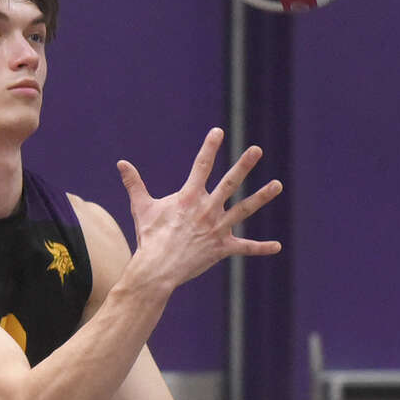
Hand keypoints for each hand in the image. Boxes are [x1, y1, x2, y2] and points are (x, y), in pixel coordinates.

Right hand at [116, 127, 281, 291]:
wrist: (157, 267)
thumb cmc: (149, 237)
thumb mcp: (142, 207)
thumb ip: (134, 184)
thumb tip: (121, 164)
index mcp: (189, 197)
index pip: (201, 166)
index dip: (209, 147)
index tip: (218, 132)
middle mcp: (207, 209)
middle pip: (229, 182)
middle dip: (244, 165)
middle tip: (256, 150)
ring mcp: (217, 228)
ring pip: (244, 209)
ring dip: (262, 196)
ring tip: (277, 184)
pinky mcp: (222, 248)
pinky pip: (245, 248)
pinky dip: (261, 248)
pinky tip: (277, 247)